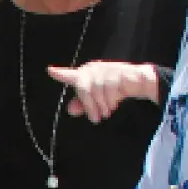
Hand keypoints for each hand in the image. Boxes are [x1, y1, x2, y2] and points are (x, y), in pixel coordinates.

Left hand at [47, 62, 161, 122]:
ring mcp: (105, 69)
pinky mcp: (117, 72)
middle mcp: (92, 69)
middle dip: (89, 106)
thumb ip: (83, 104)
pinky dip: (111, 101)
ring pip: (97, 91)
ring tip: (107, 112)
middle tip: (95, 119)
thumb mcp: (97, 99)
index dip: (60, 74)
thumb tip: (70, 110)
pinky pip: (109, 90)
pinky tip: (114, 105)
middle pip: (83, 88)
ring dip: (102, 105)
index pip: (70, 75)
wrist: (138, 82)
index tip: (49, 71)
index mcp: (85, 74)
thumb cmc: (114, 90)